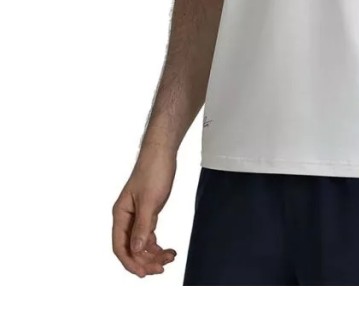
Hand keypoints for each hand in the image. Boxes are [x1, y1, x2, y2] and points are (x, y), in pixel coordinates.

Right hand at [112, 147, 177, 277]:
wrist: (162, 154)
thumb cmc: (153, 172)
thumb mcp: (149, 201)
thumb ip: (143, 226)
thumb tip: (136, 250)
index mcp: (120, 215)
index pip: (120, 246)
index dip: (130, 262)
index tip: (144, 273)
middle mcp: (126, 217)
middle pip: (131, 248)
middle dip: (145, 261)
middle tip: (161, 268)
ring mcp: (137, 216)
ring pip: (141, 244)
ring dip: (153, 254)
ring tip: (170, 258)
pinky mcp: (147, 213)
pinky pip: (149, 236)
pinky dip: (157, 245)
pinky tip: (168, 249)